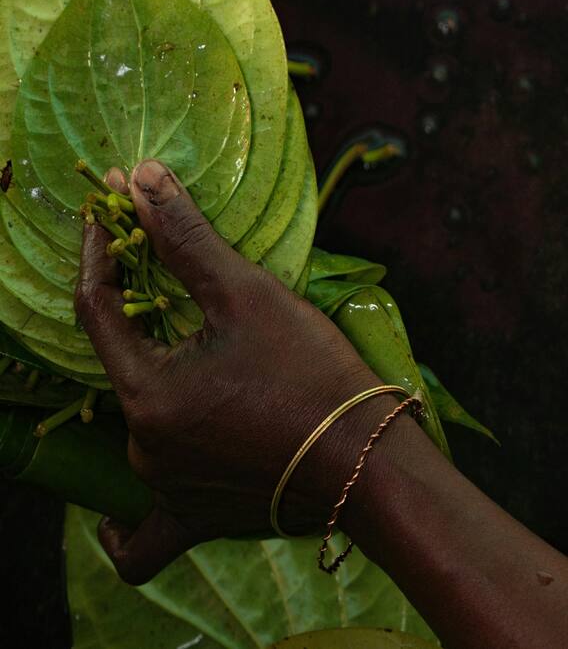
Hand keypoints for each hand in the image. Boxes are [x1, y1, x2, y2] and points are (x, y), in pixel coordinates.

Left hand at [75, 159, 382, 584]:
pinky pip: (144, 533)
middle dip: (131, 308)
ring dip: (149, 374)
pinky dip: (128, 523)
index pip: (96, 309)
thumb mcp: (245, 294)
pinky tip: (121, 515)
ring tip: (181, 342)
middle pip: (120, 362)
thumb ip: (184, 238)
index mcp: (146, 394)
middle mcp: (143, 449)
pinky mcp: (196, 518)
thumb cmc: (311, 374)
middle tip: (154, 265)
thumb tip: (142, 178)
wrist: (372, 466)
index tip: (108, 211)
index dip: (98, 252)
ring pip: (136, 421)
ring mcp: (168, 490)